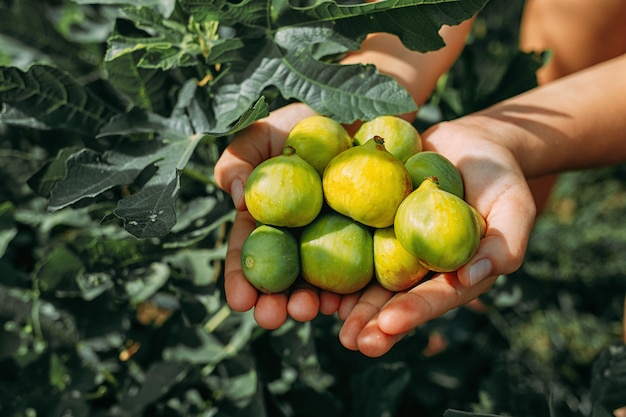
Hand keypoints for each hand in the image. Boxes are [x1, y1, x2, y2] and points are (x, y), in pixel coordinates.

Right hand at [214, 103, 347, 328]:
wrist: (357, 112)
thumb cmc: (302, 123)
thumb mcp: (261, 133)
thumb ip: (239, 160)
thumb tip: (238, 201)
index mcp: (267, 220)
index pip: (248, 254)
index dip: (240, 280)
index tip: (239, 302)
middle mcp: (297, 238)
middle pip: (283, 278)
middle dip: (274, 303)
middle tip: (273, 317)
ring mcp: (333, 241)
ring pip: (319, 281)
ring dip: (312, 303)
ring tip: (310, 311)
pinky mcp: (369, 239)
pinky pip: (362, 268)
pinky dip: (353, 288)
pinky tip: (347, 302)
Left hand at [338, 115, 537, 356]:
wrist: (468, 144)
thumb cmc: (499, 177)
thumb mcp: (515, 206)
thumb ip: (505, 244)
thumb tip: (471, 277)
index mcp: (453, 272)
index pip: (435, 297)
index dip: (413, 312)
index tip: (389, 324)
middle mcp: (419, 267)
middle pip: (394, 298)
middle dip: (372, 322)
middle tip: (350, 342)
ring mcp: (393, 246)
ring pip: (366, 277)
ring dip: (344, 299)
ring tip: (318, 316)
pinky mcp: (372, 222)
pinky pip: (350, 240)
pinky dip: (331, 256)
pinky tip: (308, 270)